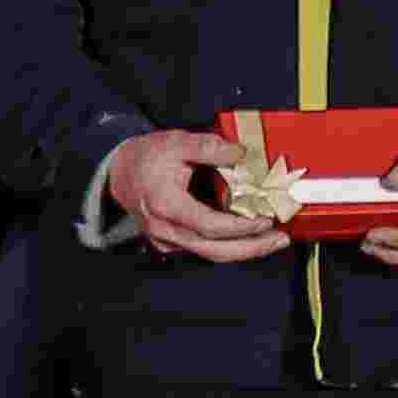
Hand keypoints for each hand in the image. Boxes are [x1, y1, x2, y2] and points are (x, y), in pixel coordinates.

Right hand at [103, 128, 291, 263]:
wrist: (118, 172)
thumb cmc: (145, 158)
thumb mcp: (176, 142)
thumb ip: (210, 147)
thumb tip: (242, 155)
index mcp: (165, 204)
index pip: (208, 226)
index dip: (240, 226)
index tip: (265, 218)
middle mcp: (164, 228)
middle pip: (214, 250)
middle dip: (251, 248)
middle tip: (279, 239)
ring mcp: (166, 239)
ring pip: (210, 254)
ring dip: (244, 250)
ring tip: (271, 240)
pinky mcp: (170, 242)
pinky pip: (203, 250)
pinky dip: (228, 246)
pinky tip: (247, 237)